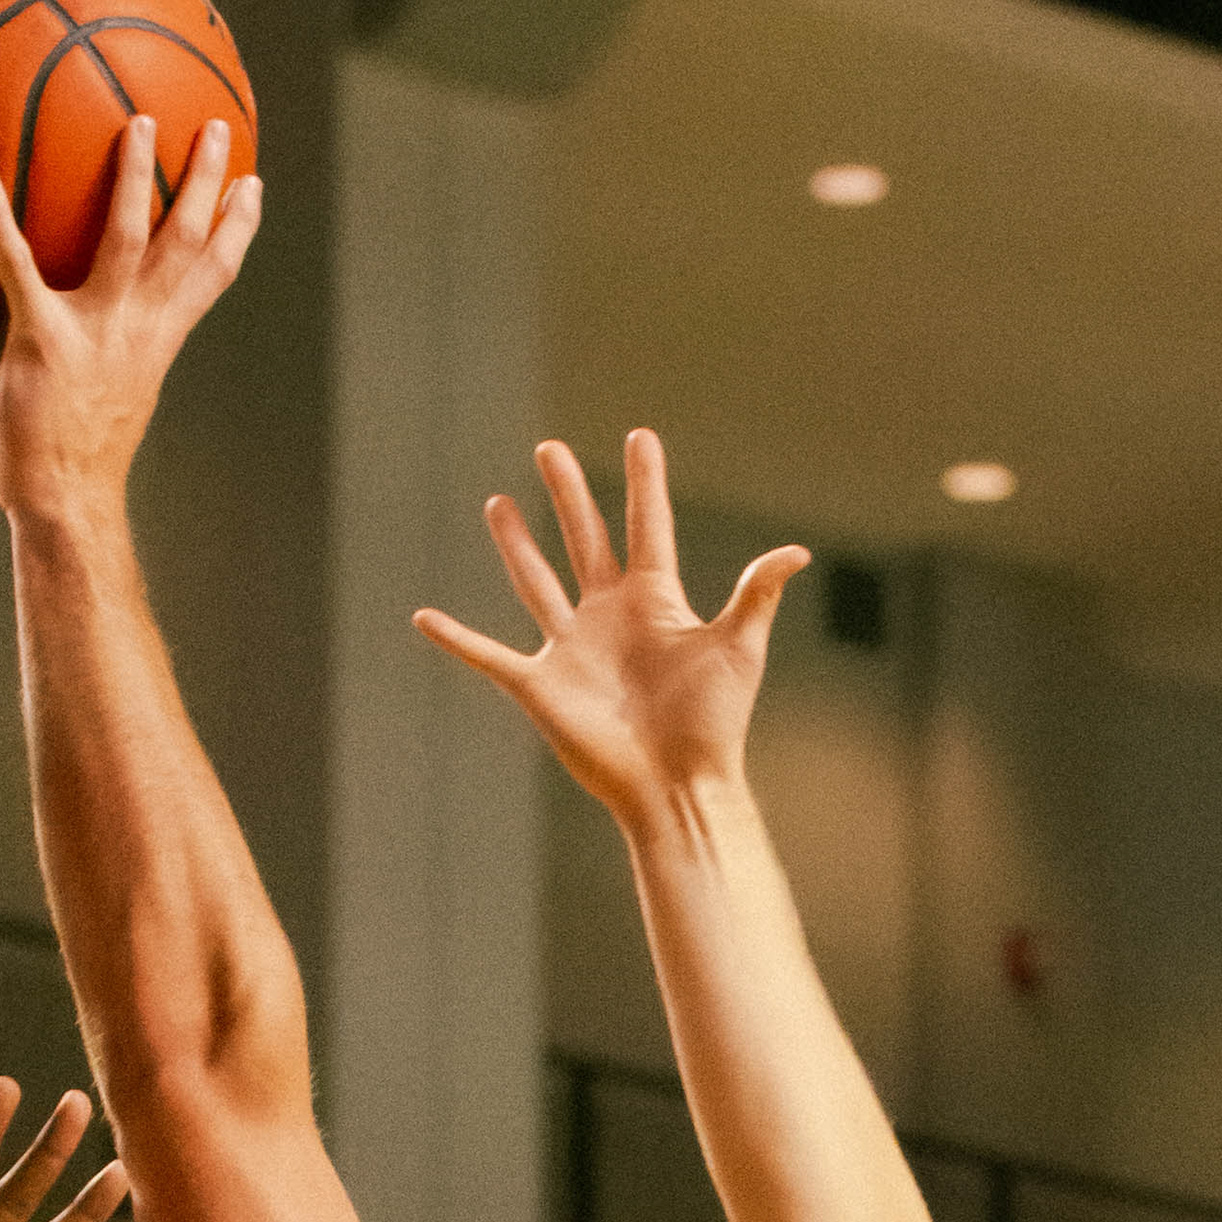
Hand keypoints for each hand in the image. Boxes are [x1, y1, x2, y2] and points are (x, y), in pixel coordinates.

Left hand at [0, 109, 262, 513]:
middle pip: (185, 239)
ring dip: (136, 177)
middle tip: (210, 126)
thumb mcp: (121, 390)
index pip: (214, 272)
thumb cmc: (82, 454)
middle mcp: (139, 326)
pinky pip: (19, 265)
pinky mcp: (43, 337)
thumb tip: (110, 324)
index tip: (249, 182)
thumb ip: (121, 344)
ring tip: (139, 125)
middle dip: (203, 179)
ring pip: (128, 237)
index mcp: (161, 337)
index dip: (237, 225)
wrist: (64, 499)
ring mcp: (95, 329)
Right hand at [414, 426, 804, 826]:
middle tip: (550, 449)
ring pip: (536, 582)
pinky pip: (488, 655)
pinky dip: (455, 639)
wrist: (677, 786)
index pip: (648, 526)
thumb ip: (756, 594)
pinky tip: (424, 618)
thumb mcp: (738, 649)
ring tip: (498, 502)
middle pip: (584, 539)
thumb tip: (797, 551)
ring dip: (517, 544)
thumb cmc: (714, 724)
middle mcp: (609, 616)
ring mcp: (572, 648)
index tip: (642, 436)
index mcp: (656, 601)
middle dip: (568, 494)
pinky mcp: (540, 684)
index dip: (645, 482)